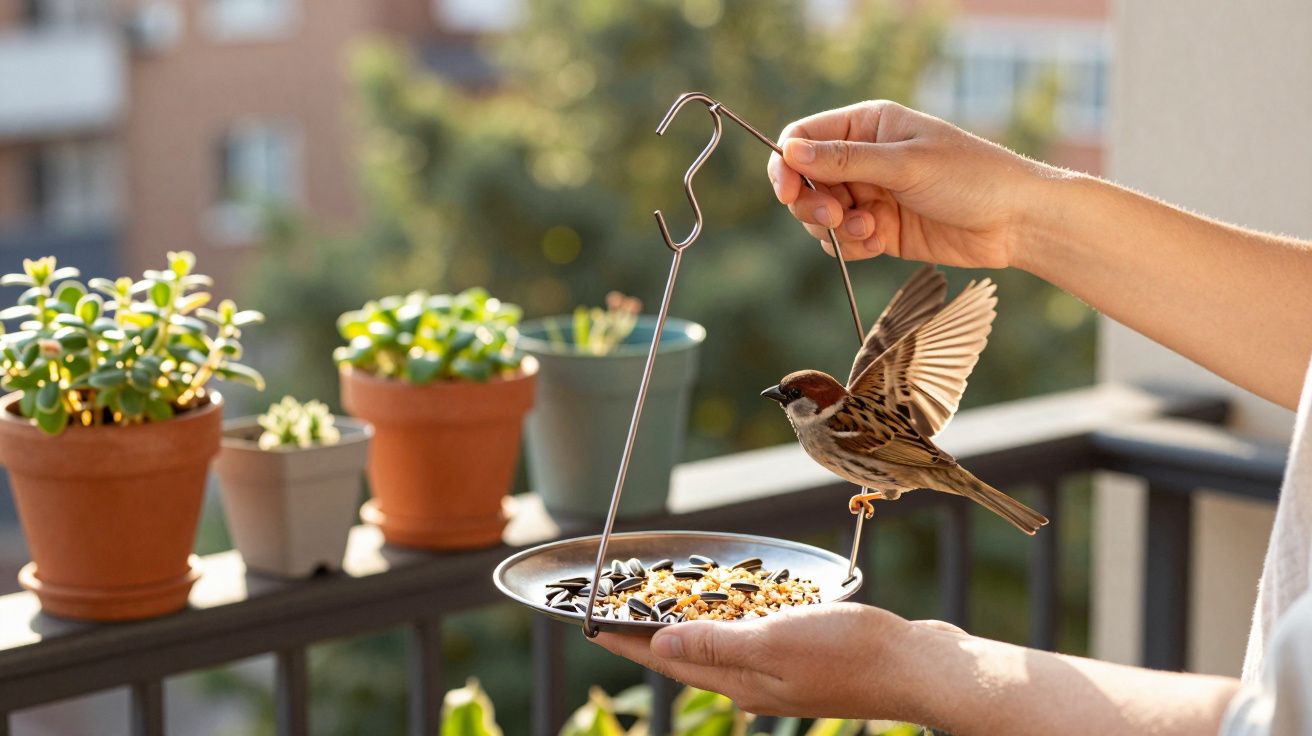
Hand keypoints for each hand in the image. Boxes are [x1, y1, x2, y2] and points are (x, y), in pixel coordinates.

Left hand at [592, 603, 922, 719]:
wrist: (916, 667)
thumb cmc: (849, 652)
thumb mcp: (773, 642)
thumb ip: (716, 645)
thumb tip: (661, 642)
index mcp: (740, 681)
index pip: (668, 658)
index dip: (629, 640)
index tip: (592, 624)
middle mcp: (754, 683)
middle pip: (689, 655)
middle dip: (653, 632)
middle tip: (623, 605)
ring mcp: (781, 674)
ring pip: (722, 647)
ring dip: (691, 625)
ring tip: (665, 601)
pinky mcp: (806, 660)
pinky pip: (754, 639)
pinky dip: (734, 622)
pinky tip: (735, 606)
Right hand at [767, 100, 1058, 268]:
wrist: (1016, 221)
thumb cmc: (971, 177)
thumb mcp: (904, 163)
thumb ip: (844, 160)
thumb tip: (790, 152)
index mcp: (867, 126)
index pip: (804, 139)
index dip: (787, 166)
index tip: (787, 194)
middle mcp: (864, 159)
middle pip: (805, 182)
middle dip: (811, 204)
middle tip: (833, 218)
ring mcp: (871, 196)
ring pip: (820, 216)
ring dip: (835, 228)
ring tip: (870, 229)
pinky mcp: (881, 230)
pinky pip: (844, 241)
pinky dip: (854, 245)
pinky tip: (882, 241)